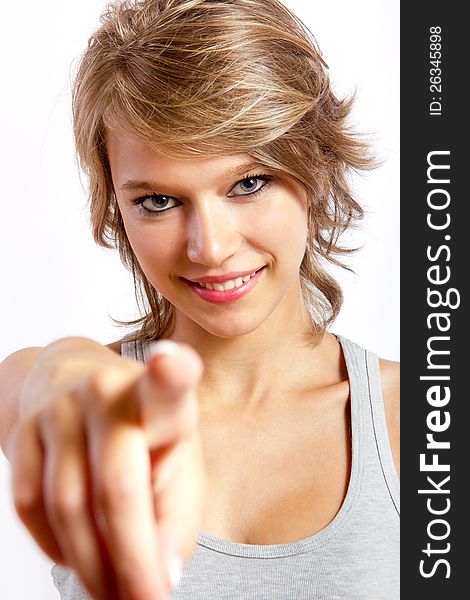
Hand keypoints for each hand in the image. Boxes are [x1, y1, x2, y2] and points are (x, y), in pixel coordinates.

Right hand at [9, 340, 204, 599]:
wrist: (74, 384)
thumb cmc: (143, 430)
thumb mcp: (178, 458)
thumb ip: (176, 513)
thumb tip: (161, 575)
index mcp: (160, 396)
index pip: (168, 383)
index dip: (171, 372)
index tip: (172, 363)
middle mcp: (108, 392)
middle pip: (116, 484)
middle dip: (131, 559)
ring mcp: (60, 409)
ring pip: (69, 504)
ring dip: (93, 565)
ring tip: (116, 596)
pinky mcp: (24, 431)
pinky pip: (30, 506)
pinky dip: (57, 546)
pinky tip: (79, 560)